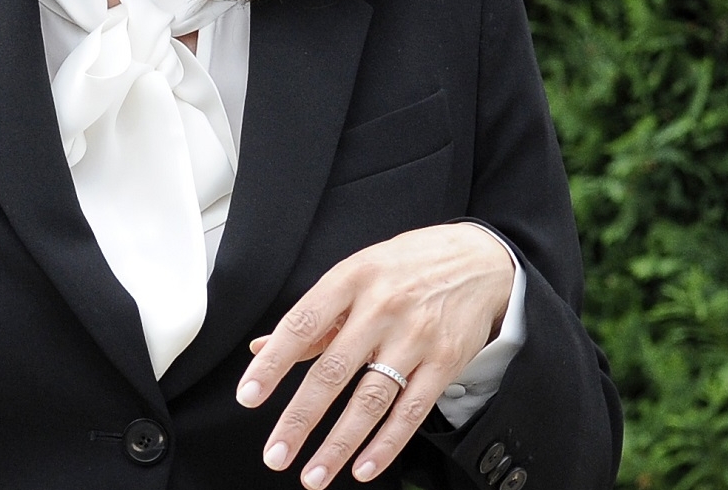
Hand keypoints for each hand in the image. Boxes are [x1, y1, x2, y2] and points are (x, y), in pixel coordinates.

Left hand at [235, 223, 514, 487]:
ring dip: (339, 444)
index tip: (249, 396)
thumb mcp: (355, 274)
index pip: (301, 326)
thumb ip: (311, 318)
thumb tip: (261, 349)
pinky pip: (411, 411)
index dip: (272, 364)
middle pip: (333, 372)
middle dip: (299, 419)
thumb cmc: (407, 266)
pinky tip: (363, 467)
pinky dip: (386, 444)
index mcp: (349, 280)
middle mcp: (381, 309)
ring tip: (315, 474)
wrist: (479, 260)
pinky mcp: (445, 363)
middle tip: (276, 453)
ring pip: (371, 400)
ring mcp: (415, 338)